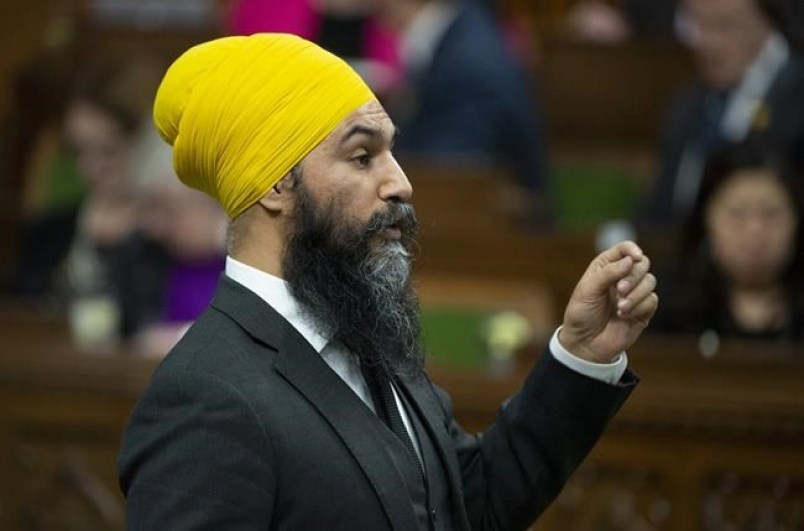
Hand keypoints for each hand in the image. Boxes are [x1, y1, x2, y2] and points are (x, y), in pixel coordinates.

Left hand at [560, 241, 657, 362]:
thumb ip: (608, 273)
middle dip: (633, 275)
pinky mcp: (643, 310)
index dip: (632, 249)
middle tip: (620, 290)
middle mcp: (622, 277)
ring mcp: (634, 293)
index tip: (635, 257)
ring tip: (620, 308)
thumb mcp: (587, 290)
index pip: (624, 249)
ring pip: (650, 281)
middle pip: (642, 263)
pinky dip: (639, 307)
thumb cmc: (582, 314)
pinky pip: (652, 300)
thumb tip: (630, 260)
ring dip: (636, 294)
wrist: (585, 343)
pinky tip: (624, 316)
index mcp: (606, 267)